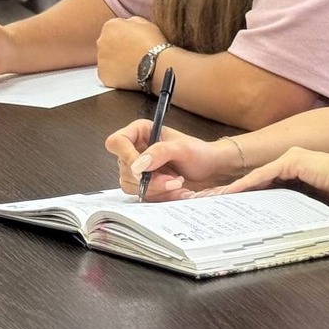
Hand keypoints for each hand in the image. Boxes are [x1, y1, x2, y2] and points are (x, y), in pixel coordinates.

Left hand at [97, 14, 166, 90]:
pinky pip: (108, 74)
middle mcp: (101, 41)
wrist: (155, 64)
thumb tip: (127, 25)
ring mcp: (101, 59)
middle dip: (117, 47)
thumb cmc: (153, 42)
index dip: (124, 36)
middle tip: (131, 54)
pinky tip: (127, 74)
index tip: (133, 42)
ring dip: (115, 61)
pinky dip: (115, 74)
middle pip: (107, 44)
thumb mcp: (145, 22)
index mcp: (110, 26)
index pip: (113, 29)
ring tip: (131, 65)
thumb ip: (131, 22)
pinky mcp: (104, 75)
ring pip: (106, 59)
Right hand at [105, 120, 244, 200]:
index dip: (126, 156)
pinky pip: (141, 195)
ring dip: (156, 188)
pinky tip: (174, 190)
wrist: (211, 170)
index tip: (142, 169)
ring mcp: (138, 169)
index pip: (117, 142)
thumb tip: (138, 165)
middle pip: (124, 168)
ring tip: (177, 183)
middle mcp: (135, 150)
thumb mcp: (181, 148)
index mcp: (140, 132)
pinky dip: (159, 195)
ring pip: (130, 184)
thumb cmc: (199, 153)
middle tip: (172, 179)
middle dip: (149, 178)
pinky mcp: (144, 185)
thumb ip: (159, 152)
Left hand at [209, 148, 328, 203]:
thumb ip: (293, 205)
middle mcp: (289, 162)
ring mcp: (290, 159)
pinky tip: (234, 192)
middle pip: (257, 180)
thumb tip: (276, 222)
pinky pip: (264, 175)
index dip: (246, 195)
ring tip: (218, 199)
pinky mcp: (292, 161)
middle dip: (236, 192)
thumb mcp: (310, 203)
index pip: (264, 185)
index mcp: (294, 171)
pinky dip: (249, 184)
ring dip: (237, 189)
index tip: (229, 206)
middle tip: (215, 201)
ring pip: (257, 177)